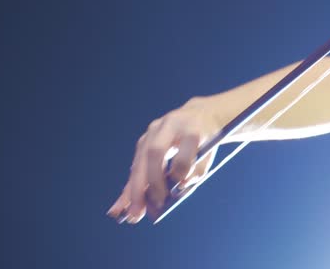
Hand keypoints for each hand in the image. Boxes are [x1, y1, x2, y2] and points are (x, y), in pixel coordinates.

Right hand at [106, 95, 224, 223]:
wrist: (198, 116)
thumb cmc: (206, 140)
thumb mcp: (210, 153)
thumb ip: (197, 171)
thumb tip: (178, 189)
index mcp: (191, 125)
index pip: (186, 144)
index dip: (183, 165)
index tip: (181, 183)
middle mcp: (169, 125)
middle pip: (156, 152)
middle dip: (153, 181)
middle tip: (155, 205)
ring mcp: (152, 132)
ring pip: (140, 161)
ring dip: (136, 190)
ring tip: (134, 214)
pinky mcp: (143, 142)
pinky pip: (135, 167)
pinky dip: (129, 189)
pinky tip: (119, 208)